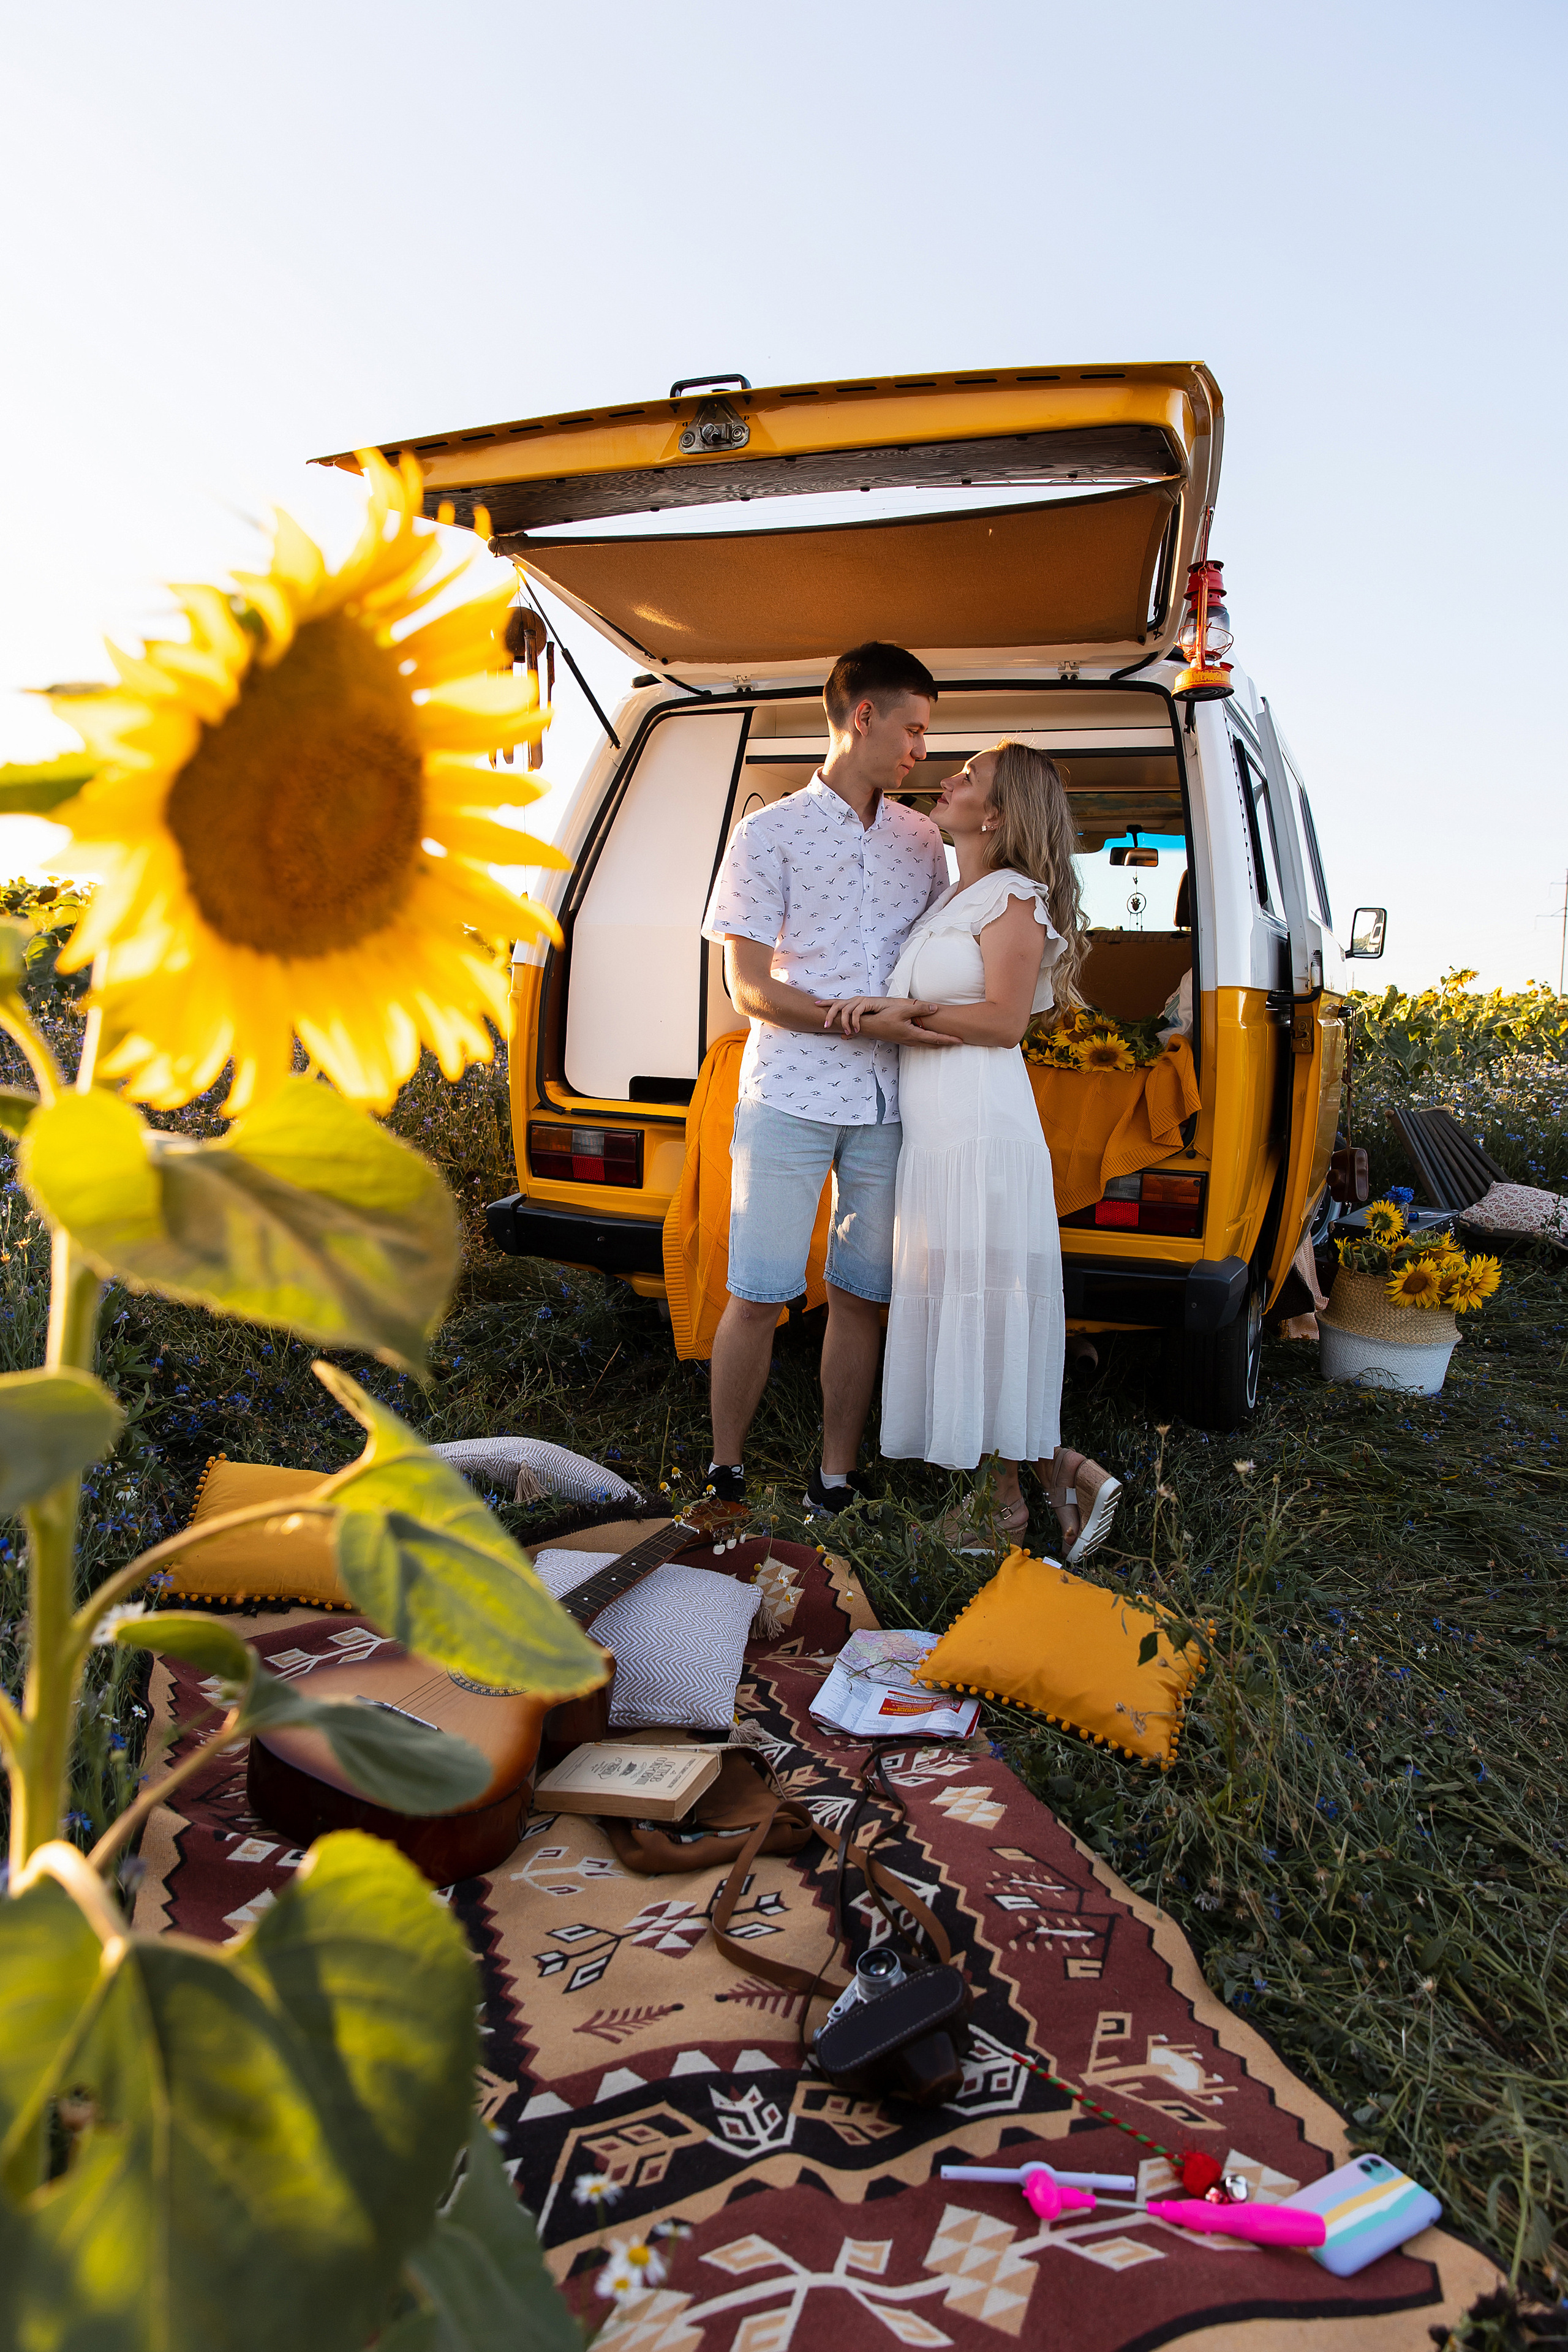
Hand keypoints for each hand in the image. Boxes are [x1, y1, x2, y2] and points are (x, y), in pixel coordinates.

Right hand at [814, 995, 960, 1044]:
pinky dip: (929, 1041)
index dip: (949, 1039)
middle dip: (947, 1043)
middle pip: (933, 1044)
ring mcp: (907, 1041)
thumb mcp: (902, 1011)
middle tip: (959, 1042)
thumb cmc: (883, 1018)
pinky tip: (930, 1038)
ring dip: (938, 1043)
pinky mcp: (903, 1039)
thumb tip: (936, 1008)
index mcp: (914, 1035)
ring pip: (927, 1044)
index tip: (961, 1040)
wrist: (868, 1027)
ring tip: (948, 1041)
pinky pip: (920, 1042)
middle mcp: (912, 1040)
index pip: (936, 1038)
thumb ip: (920, 1009)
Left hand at [817, 995, 894, 1034]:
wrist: (893, 1009)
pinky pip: (857, 1012)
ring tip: (845, 1031)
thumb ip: (852, 1029)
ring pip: (845, 1009)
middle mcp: (854, 1000)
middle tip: (826, 1025)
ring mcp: (860, 1001)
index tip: (816, 1005)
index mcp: (852, 1003)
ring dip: (844, 1022)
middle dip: (830, 1015)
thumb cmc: (879, 1015)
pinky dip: (855, 1021)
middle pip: (837, 1005)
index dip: (826, 1003)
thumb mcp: (862, 1023)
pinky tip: (856, 1029)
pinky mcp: (867, 1002)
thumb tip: (843, 1036)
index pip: (836, 1002)